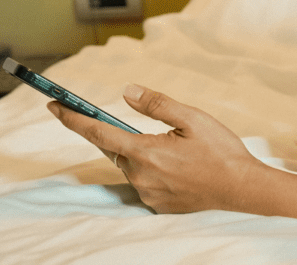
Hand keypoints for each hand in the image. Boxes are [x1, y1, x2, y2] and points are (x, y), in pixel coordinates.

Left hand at [48, 84, 261, 213]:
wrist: (242, 188)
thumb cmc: (221, 151)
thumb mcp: (192, 118)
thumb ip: (156, 104)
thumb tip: (127, 91)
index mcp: (146, 152)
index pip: (97, 132)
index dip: (72, 118)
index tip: (53, 105)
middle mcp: (140, 176)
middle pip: (115, 148)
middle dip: (122, 134)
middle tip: (151, 127)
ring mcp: (148, 193)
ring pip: (130, 165)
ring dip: (141, 152)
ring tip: (177, 148)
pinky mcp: (157, 204)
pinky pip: (143, 181)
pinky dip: (151, 168)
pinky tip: (178, 165)